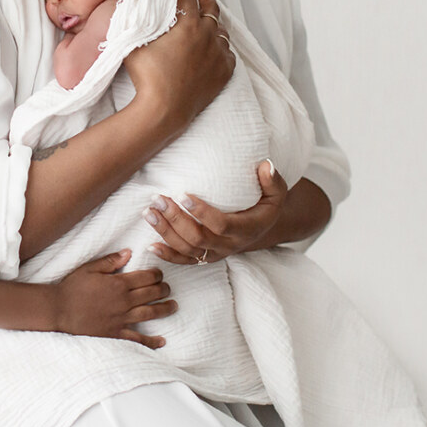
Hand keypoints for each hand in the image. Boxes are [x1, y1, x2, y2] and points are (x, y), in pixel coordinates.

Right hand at [53, 249, 176, 347]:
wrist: (58, 310)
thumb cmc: (72, 287)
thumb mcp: (90, 268)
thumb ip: (111, 261)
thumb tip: (129, 253)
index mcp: (118, 284)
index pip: (146, 277)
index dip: (157, 274)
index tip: (160, 274)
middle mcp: (123, 301)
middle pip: (151, 294)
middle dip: (164, 289)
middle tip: (168, 288)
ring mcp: (121, 318)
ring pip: (150, 313)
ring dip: (164, 309)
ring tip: (174, 306)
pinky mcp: (115, 333)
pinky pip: (137, 339)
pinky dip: (151, 341)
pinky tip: (162, 341)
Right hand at [124, 0, 233, 133]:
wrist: (165, 110)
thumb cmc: (147, 76)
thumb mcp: (134, 42)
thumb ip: (135, 20)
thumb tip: (131, 2)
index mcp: (188, 25)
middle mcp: (208, 35)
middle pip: (211, 8)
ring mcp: (219, 54)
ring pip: (222, 30)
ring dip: (215, 20)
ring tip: (211, 17)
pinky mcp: (224, 73)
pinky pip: (228, 53)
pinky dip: (222, 45)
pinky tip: (218, 46)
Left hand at [144, 160, 288, 264]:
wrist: (262, 229)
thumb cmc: (266, 205)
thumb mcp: (277, 193)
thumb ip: (272, 180)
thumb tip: (266, 165)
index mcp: (246, 229)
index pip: (221, 225)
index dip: (201, 213)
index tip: (183, 195)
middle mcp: (230, 245)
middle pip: (198, 238)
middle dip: (175, 219)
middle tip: (158, 199)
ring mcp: (216, 254)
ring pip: (187, 250)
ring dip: (165, 233)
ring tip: (149, 213)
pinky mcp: (206, 258)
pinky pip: (185, 262)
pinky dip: (167, 255)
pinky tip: (151, 245)